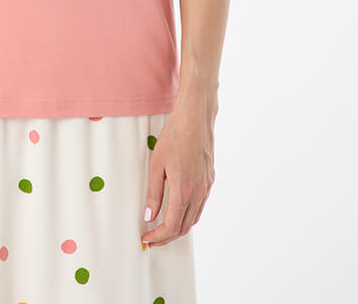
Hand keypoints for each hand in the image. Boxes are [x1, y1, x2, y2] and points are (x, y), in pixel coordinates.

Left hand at [141, 94, 215, 246]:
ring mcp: (206, 187)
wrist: (195, 118)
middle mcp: (198, 192)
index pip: (171, 226)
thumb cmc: (174, 136)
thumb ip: (153, 193)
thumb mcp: (156, 164)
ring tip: (163, 229)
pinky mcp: (210, 180)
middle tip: (153, 238)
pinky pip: (200, 206)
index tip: (147, 239)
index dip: (158, 237)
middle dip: (167, 237)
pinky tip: (179, 211)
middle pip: (184, 227)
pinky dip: (189, 215)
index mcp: (183, 191)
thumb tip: (149, 216)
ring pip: (194, 218)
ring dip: (179, 228)